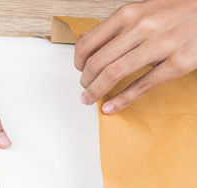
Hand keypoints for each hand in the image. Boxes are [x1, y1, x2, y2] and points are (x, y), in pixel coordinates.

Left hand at [75, 0, 196, 113]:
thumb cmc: (176, 13)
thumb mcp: (142, 11)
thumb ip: (116, 29)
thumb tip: (87, 44)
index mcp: (129, 14)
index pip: (88, 43)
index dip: (78, 62)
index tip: (79, 70)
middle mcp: (142, 27)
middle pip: (98, 61)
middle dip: (85, 80)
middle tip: (85, 88)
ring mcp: (161, 45)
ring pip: (114, 73)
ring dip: (96, 91)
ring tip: (90, 98)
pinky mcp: (178, 63)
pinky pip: (142, 86)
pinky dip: (121, 100)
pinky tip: (110, 107)